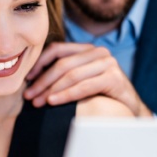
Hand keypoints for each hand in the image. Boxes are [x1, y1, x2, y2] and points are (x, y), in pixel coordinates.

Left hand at [23, 42, 151, 116]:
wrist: (129, 107)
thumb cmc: (102, 94)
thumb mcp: (82, 79)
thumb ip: (66, 74)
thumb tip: (33, 81)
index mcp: (87, 49)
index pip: (57, 49)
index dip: (39, 63)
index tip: (27, 79)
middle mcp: (98, 52)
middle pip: (62, 64)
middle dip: (42, 81)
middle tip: (29, 96)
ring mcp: (107, 63)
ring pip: (71, 75)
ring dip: (51, 90)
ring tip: (38, 102)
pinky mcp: (113, 77)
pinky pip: (84, 86)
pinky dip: (66, 94)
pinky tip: (54, 102)